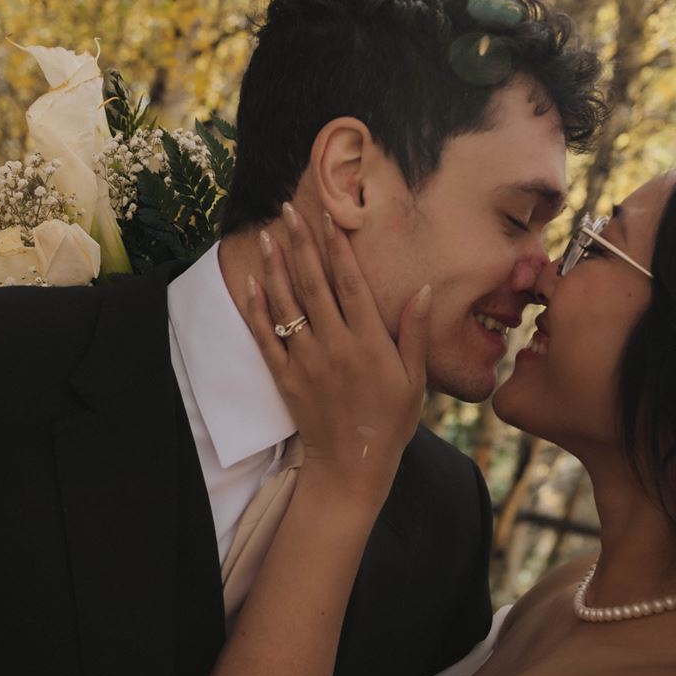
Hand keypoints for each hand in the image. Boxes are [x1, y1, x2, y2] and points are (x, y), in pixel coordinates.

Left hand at [245, 203, 429, 498]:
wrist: (352, 464)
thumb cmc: (391, 421)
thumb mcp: (415, 378)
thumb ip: (415, 332)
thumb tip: (423, 289)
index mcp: (369, 342)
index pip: (350, 283)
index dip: (338, 248)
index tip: (329, 218)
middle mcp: (334, 345)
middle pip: (313, 284)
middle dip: (301, 244)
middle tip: (290, 211)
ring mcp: (306, 360)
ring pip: (286, 304)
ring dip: (276, 267)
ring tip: (269, 235)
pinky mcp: (285, 376)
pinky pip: (266, 336)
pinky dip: (258, 307)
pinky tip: (252, 282)